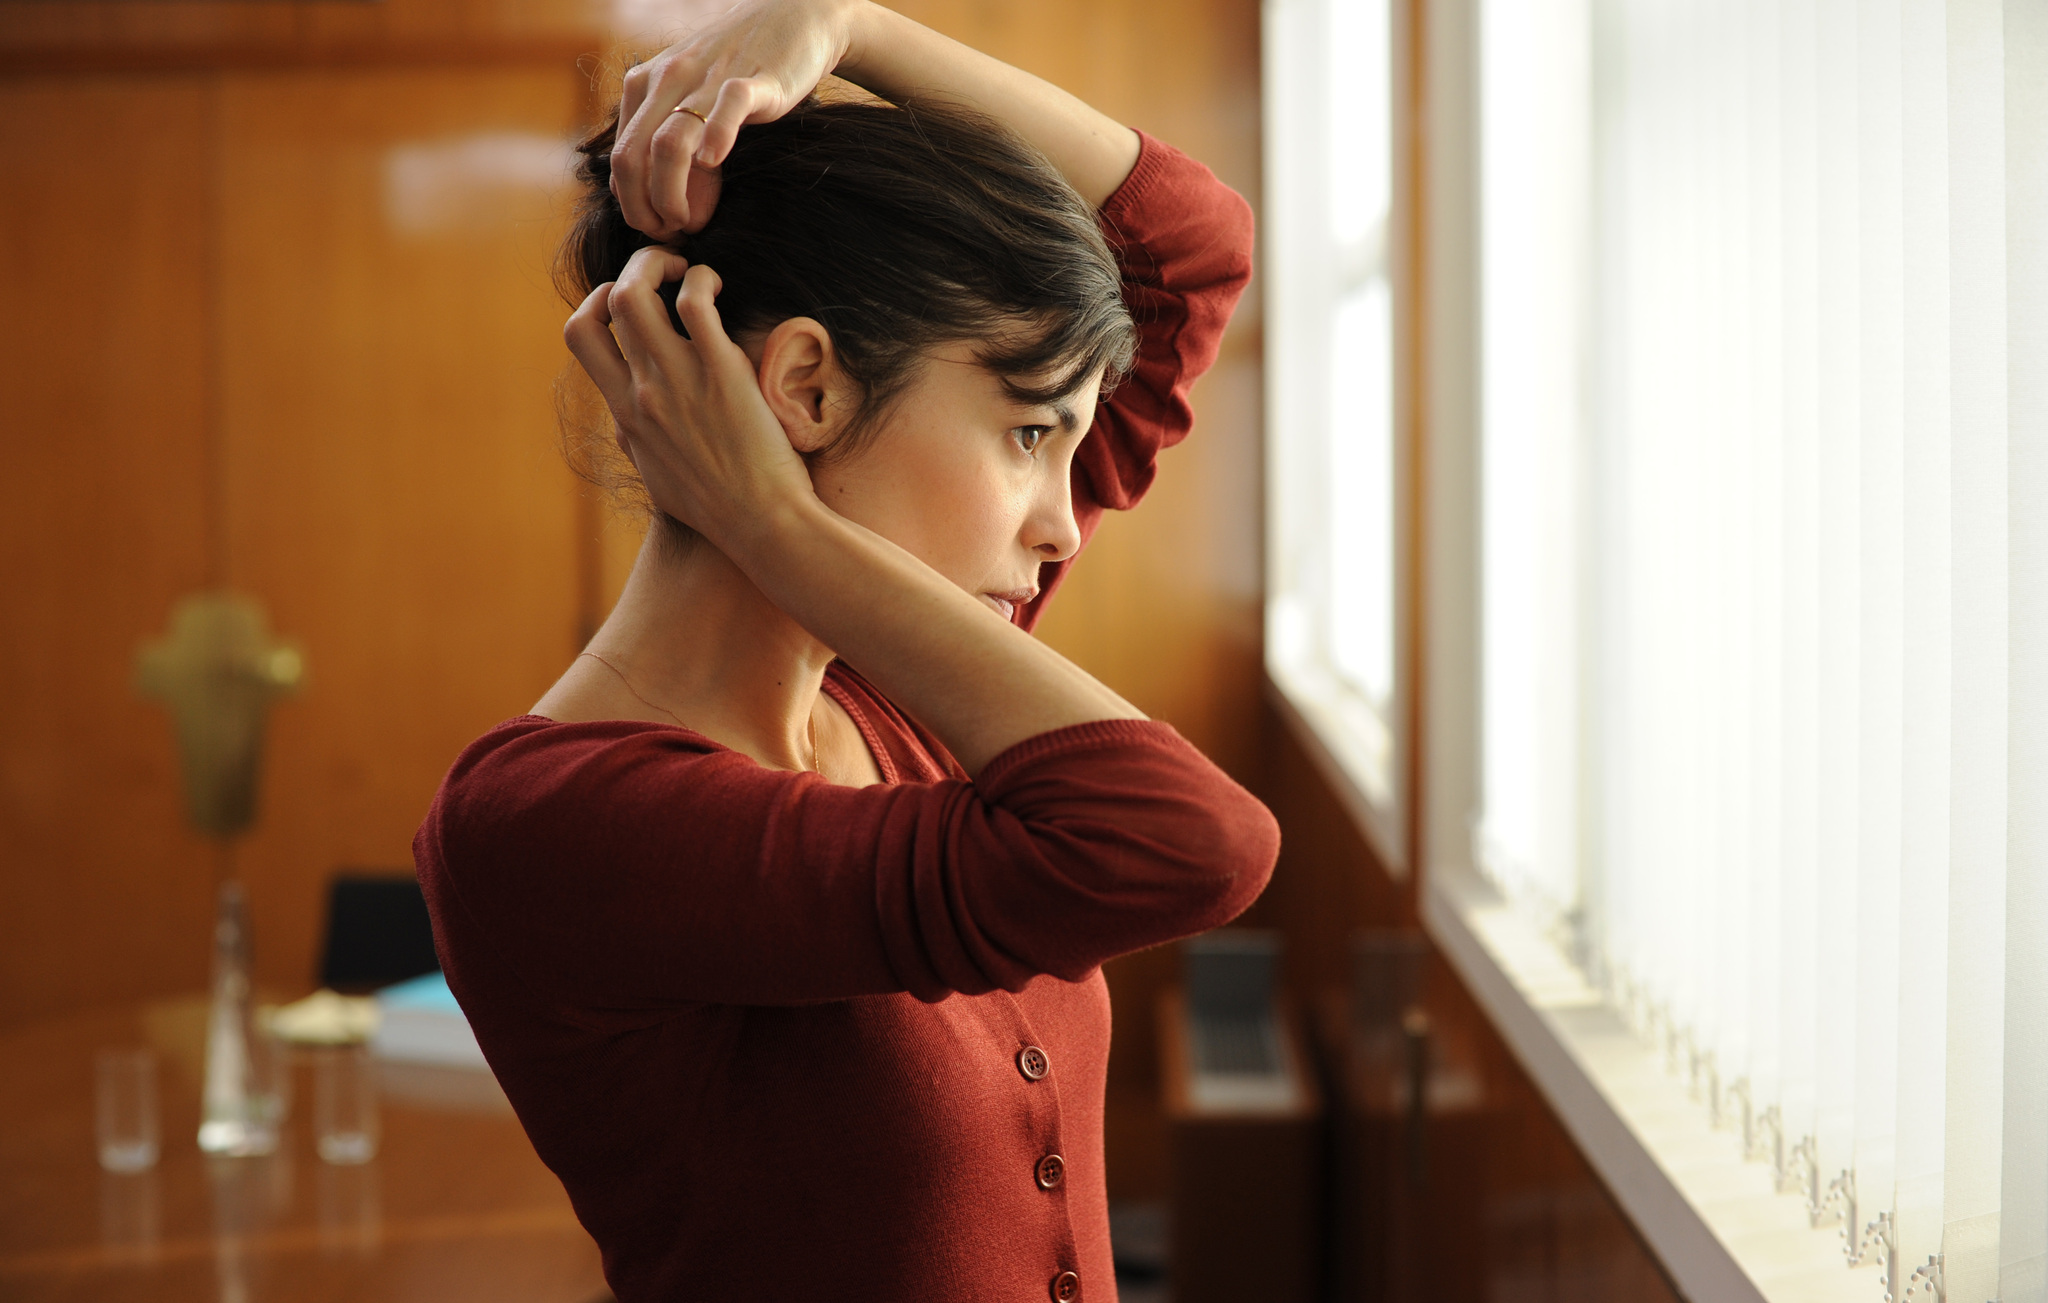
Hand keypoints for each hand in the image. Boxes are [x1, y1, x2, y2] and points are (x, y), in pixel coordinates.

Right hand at [563, 248, 814, 546]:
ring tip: (687, 269)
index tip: (629, 300)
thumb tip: (625, 421)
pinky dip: (700, 278)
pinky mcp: (720, 372)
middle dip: (630, 269)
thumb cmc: (718, 505)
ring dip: (658, 263)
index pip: (580, 336)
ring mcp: (677, 380)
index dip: (596, 301)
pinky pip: (694, 301)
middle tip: (663, 270)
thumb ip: (635, 440)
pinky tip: (716, 288)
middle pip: (603, 304)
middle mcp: (642, 392)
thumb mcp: (656, 475)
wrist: (761, 522)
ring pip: (635, 293)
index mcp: (624, 412)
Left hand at [611, 0, 865, 237]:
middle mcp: (667, 80)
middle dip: (642, 207)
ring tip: (686, 221)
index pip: (620, 157)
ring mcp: (708, 79)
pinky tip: (714, 162)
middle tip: (668, 234)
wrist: (793, 17)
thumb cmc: (740, 69)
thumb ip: (668, 142)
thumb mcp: (691, 100)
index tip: (658, 229)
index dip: (631, 203)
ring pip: (668, 143)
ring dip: (669, 193)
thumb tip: (652, 202)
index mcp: (644, 85)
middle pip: (632, 156)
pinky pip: (727, 110)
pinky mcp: (753, 80)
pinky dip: (716, 140)